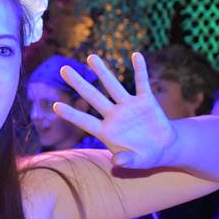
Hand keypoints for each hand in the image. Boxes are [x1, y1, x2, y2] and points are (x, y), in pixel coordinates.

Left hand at [54, 52, 176, 168]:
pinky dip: (140, 70)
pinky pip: (142, 83)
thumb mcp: (136, 162)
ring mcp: (129, 106)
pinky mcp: (146, 101)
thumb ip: (126, 161)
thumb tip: (117, 161)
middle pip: (93, 97)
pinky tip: (135, 56)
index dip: (71, 114)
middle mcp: (114, 115)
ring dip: (103, 72)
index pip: (85, 121)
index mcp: (106, 131)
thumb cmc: (144, 156)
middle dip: (79, 84)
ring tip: (91, 57)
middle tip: (63, 69)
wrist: (163, 148)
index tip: (55, 106)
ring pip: (113, 86)